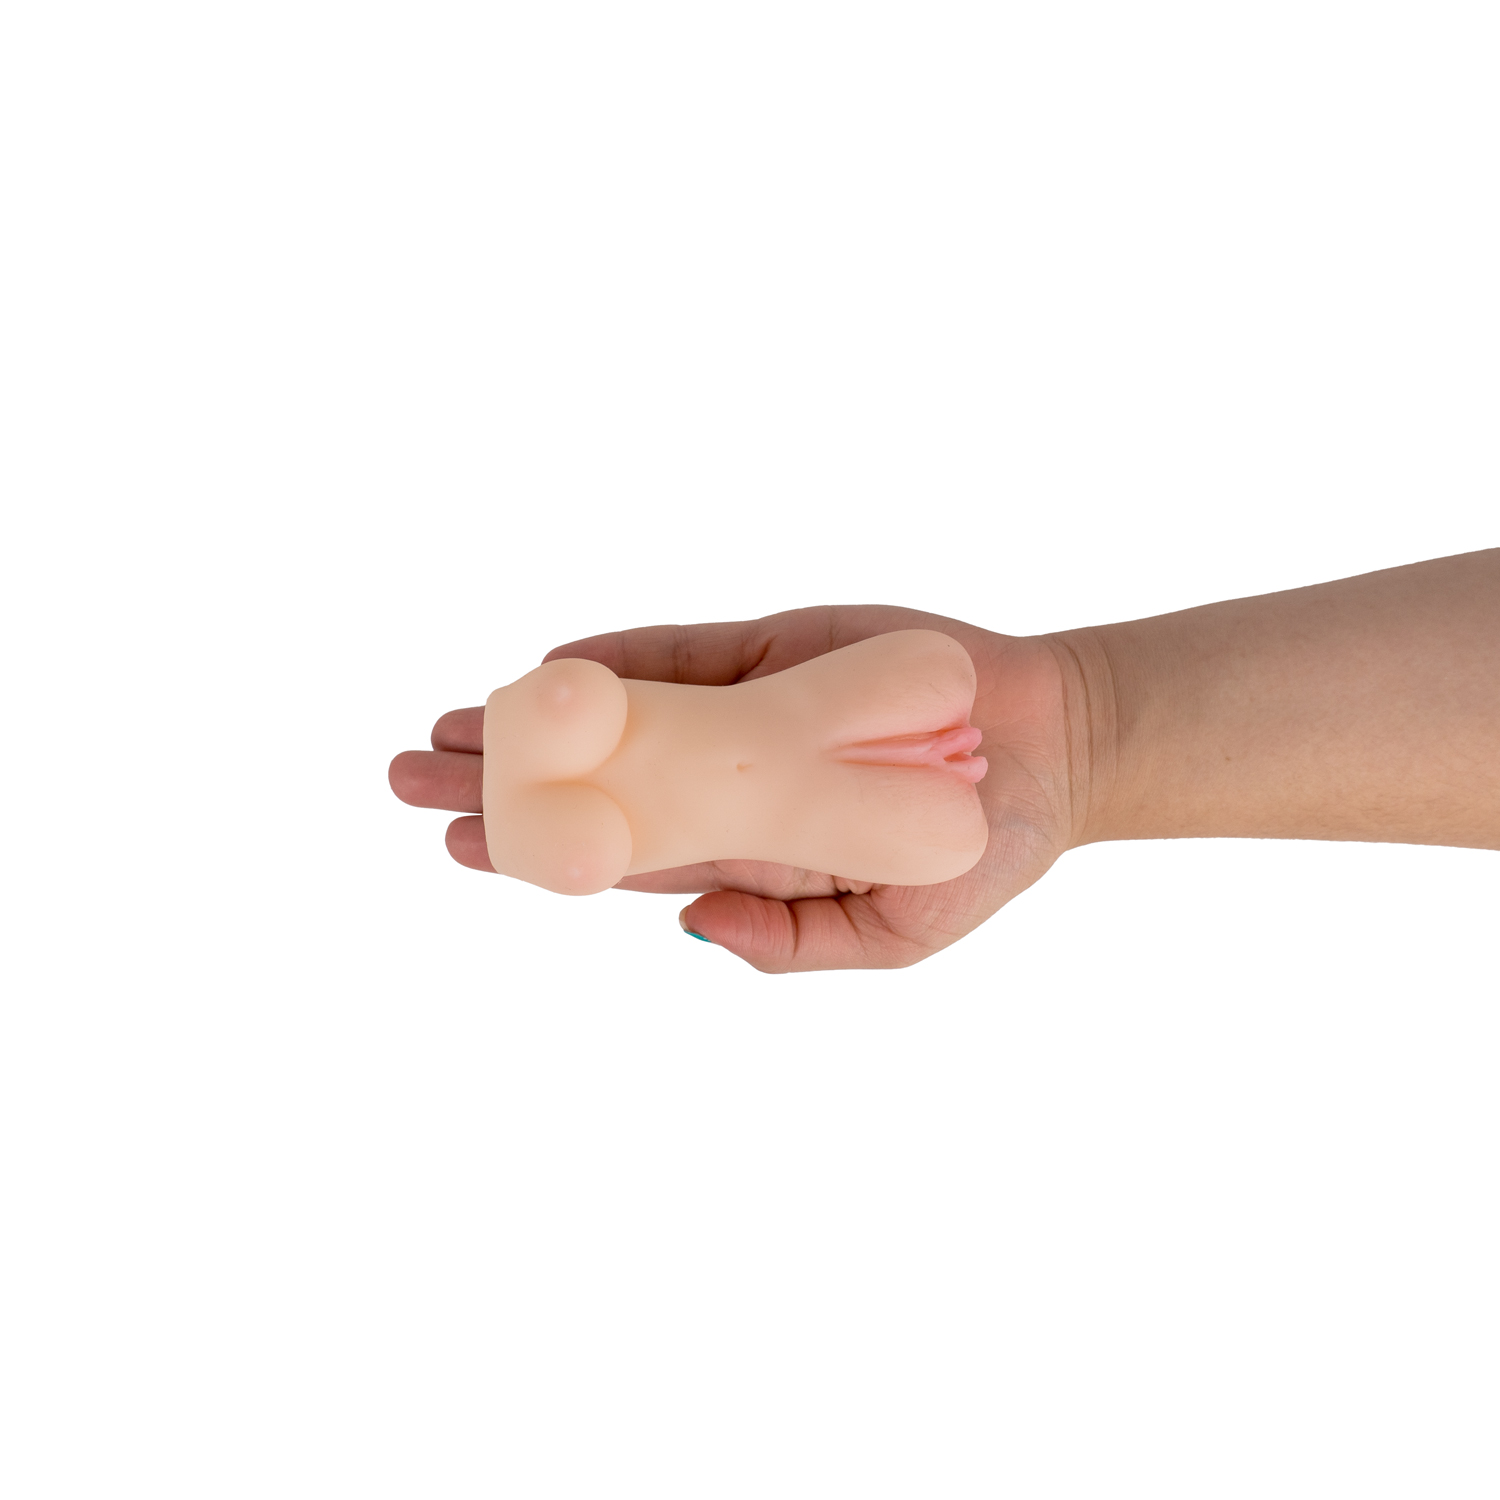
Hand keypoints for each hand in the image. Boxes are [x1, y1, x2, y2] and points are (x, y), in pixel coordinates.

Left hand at [388, 605, 1085, 972]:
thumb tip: (687, 930)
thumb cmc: (983, 853)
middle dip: (500, 784)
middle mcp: (725, 781)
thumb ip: (797, 943)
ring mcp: (744, 709)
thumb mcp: (900, 933)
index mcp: (745, 854)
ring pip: (615, 713)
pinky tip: (548, 667)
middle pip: (591, 784)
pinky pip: (679, 652)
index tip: (455, 844)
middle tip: (404, 776)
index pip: (614, 855)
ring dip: (535, 719)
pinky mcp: (772, 651)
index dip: (533, 852)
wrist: (1054, 744)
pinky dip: (614, 659)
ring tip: (449, 722)